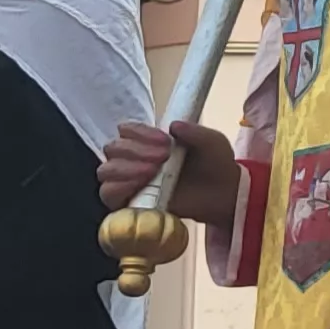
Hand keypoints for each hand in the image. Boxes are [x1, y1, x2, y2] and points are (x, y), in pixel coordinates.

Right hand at [98, 119, 239, 227]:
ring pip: (106, 171)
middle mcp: (133, 159)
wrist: (223, 195)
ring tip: (152, 172)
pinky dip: (119, 188)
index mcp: (147, 141)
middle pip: (112, 148)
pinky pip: (108, 194)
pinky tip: (141, 186)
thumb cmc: (214, 165)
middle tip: (162, 158)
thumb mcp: (212, 142)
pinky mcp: (128, 203)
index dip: (139, 133)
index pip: (125, 130)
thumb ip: (196, 132)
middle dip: (135, 151)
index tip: (165, 140)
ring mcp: (128, 182)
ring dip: (125, 169)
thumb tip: (174, 125)